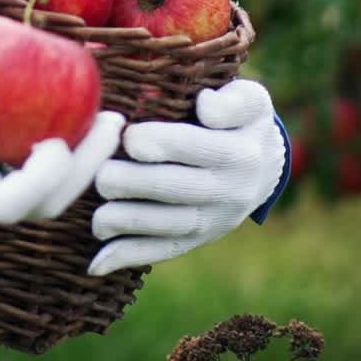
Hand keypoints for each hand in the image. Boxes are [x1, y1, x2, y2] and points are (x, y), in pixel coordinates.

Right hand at [0, 34, 124, 228]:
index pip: (10, 205)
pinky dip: (62, 157)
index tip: (55, 142)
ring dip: (82, 163)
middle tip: (113, 122)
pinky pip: (37, 180)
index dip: (41, 180)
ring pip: (48, 197)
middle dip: (86, 168)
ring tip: (108, 121)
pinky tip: (77, 120)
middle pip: (47, 206)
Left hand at [87, 79, 284, 276]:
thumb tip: (205, 105)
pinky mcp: (198, 239)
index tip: (130, 137)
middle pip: (178, 190)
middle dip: (136, 184)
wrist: (264, 166)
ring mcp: (214, 221)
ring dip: (130, 223)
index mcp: (240, 152)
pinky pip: (165, 250)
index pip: (197, 147)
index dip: (162, 143)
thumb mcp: (251, 98)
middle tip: (101, 175)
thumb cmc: (241, 119)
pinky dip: (130, 256)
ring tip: (96, 218)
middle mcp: (229, 191)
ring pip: (169, 225)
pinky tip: (98, 262)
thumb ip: (233, 100)